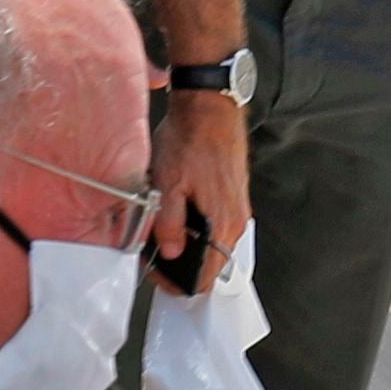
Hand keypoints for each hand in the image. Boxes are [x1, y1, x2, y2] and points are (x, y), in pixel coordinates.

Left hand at [149, 90, 250, 267]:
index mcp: (221, 225)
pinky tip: (179, 207)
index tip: (159, 275)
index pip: (205, 278)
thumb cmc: (191, 139)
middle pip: (209, 263)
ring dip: (189, 242)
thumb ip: (168, 225)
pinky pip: (215, 223)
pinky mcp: (233, 197)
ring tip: (165, 224)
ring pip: (211, 243)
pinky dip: (196, 224)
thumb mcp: (167, 185)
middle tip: (154, 251)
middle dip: (181, 263)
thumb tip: (169, 251)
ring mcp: (236, 209)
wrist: (210, 107)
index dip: (179, 282)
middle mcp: (235, 221)